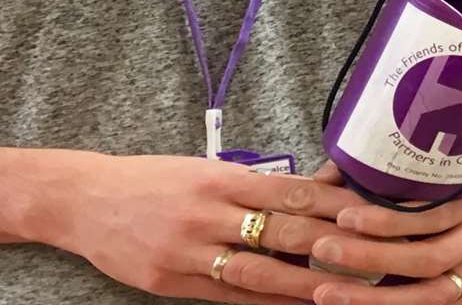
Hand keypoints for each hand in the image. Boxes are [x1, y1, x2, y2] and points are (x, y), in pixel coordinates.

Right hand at [42, 152, 380, 303]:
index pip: (292, 190)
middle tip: (376, 258)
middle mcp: (207, 211)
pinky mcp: (172, 281)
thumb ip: (256, 183)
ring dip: (305, 285)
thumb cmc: (155, 180)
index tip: (375, 214)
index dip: (336, 205)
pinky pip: (229, 297)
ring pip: (259, 272)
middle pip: (283, 231)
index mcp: (220, 176)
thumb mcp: (205, 169)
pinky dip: (266, 304)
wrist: (85, 200)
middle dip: (332, 247)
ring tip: (344, 293)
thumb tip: (319, 186)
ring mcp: (188, 250)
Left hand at [302, 161, 461, 303]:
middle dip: (373, 258)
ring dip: (374, 298)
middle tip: (324, 250)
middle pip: (429, 258)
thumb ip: (374, 176)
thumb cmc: (437, 189)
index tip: (342, 217)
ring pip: (431, 296)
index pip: (431, 213)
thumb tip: (323, 180)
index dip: (388, 219)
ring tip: (326, 293)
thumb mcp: (416, 174)